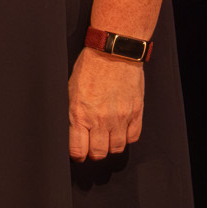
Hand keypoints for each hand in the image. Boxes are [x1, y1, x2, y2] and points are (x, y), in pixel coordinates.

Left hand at [67, 47, 143, 161]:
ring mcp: (120, 117)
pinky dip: (126, 138)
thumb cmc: (89, 67)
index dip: (77, 155)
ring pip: (117, 148)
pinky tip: (120, 131)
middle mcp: (100, 119)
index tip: (78, 153)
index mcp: (80, 114)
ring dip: (110, 147)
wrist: (113, 53)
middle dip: (94, 153)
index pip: (78, 150)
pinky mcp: (136, 112)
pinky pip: (133, 136)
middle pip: (99, 153)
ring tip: (106, 139)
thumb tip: (71, 130)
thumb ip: (72, 113)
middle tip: (92, 147)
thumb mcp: (70, 90)